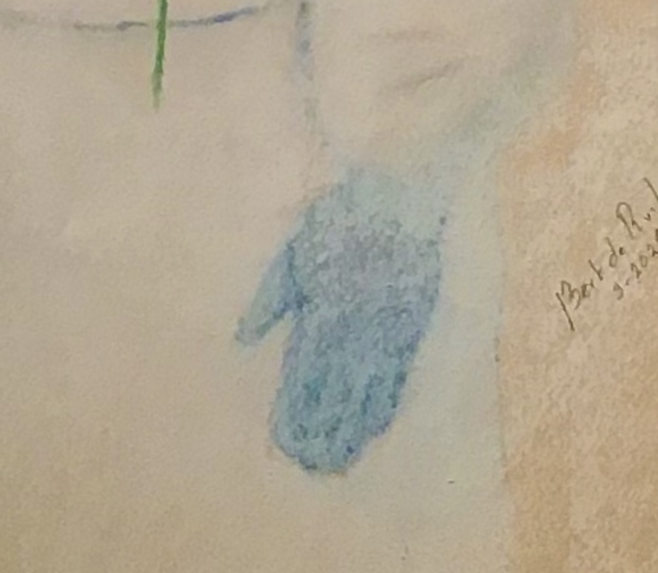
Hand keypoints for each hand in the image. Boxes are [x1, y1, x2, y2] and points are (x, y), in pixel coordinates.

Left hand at [236, 167, 444, 474]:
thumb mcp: (296, 251)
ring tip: (334, 461)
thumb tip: (243, 339)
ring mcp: (390, 330)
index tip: (283, 439)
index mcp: (324, 306)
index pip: (306, 375)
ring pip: (369, 394)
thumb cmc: (340, 217)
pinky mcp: (413, 328)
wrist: (403, 194)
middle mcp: (358, 327)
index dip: (295, 411)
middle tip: (307, 464)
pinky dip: (382, 408)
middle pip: (338, 394)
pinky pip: (397, 379)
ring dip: (351, 431)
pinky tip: (371, 429)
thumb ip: (270, 299)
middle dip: (321, 431)